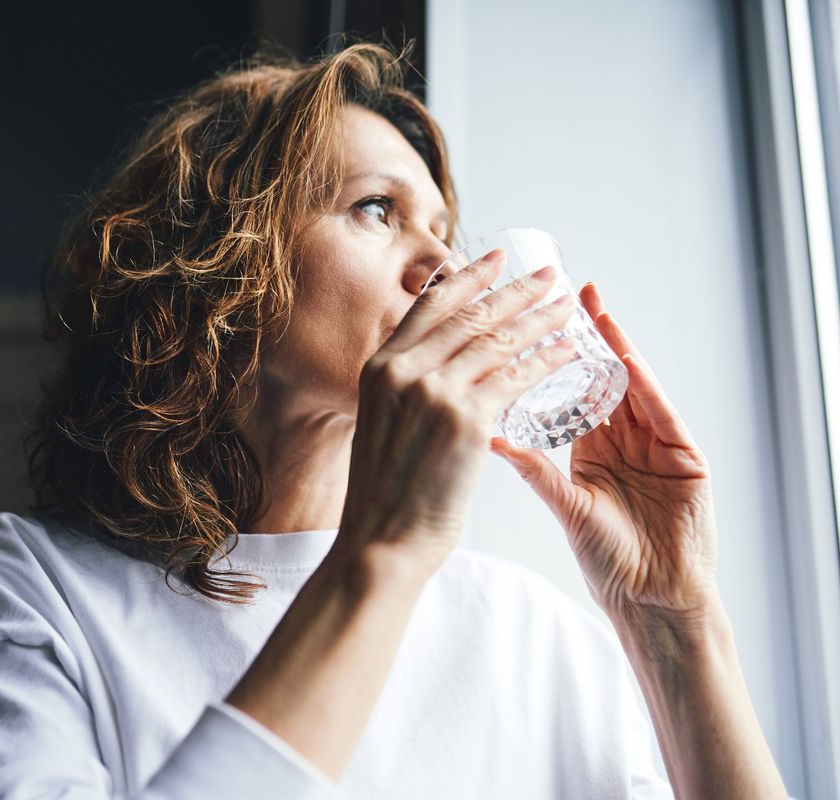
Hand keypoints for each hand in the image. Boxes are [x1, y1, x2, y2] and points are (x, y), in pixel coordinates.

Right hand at [337, 251, 578, 572]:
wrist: (381, 541)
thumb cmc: (383, 495)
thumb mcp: (379, 424)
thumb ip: (404, 389)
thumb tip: (437, 366)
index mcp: (379, 368)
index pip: (429, 307)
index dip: (466, 279)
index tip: (494, 260)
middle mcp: (404, 371)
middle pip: (470, 316)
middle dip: (515, 291)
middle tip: (548, 274)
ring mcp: (434, 393)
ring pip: (498, 342)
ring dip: (539, 319)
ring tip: (567, 306)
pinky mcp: (466, 421)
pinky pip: (517, 379)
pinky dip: (546, 361)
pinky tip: (568, 352)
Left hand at [489, 283, 718, 624]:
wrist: (652, 599)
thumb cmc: (608, 560)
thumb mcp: (565, 506)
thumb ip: (533, 470)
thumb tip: (489, 438)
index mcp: (592, 448)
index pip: (572, 389)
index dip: (554, 356)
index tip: (530, 321)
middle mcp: (624, 439)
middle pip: (602, 376)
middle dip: (585, 337)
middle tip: (564, 293)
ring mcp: (657, 444)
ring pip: (632, 386)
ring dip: (614, 348)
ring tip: (593, 310)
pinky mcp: (686, 457)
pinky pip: (662, 414)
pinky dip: (646, 388)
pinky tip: (627, 360)